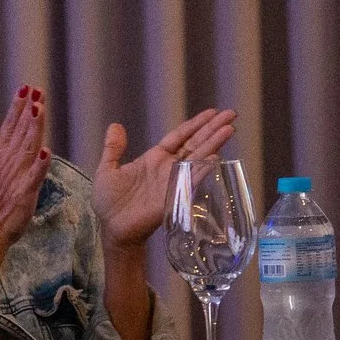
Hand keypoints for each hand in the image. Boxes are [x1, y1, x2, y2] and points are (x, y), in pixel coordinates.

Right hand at [0, 86, 51, 249]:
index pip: (8, 125)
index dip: (17, 107)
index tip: (25, 88)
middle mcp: (5, 162)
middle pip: (19, 132)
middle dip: (28, 110)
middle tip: (36, 91)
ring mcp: (15, 176)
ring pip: (27, 147)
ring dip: (33, 128)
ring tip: (39, 109)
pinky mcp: (23, 192)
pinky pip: (33, 176)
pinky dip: (40, 164)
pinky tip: (46, 151)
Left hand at [94, 108, 237, 250]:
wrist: (112, 227)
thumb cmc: (110, 201)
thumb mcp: (108, 169)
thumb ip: (113, 148)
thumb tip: (115, 125)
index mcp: (154, 158)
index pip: (180, 136)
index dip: (195, 124)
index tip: (212, 112)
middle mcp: (168, 167)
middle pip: (195, 143)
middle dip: (212, 128)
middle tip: (231, 114)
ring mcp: (173, 180)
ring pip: (198, 157)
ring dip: (213, 143)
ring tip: (229, 129)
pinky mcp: (174, 195)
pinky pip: (191, 180)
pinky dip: (202, 169)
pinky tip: (215, 157)